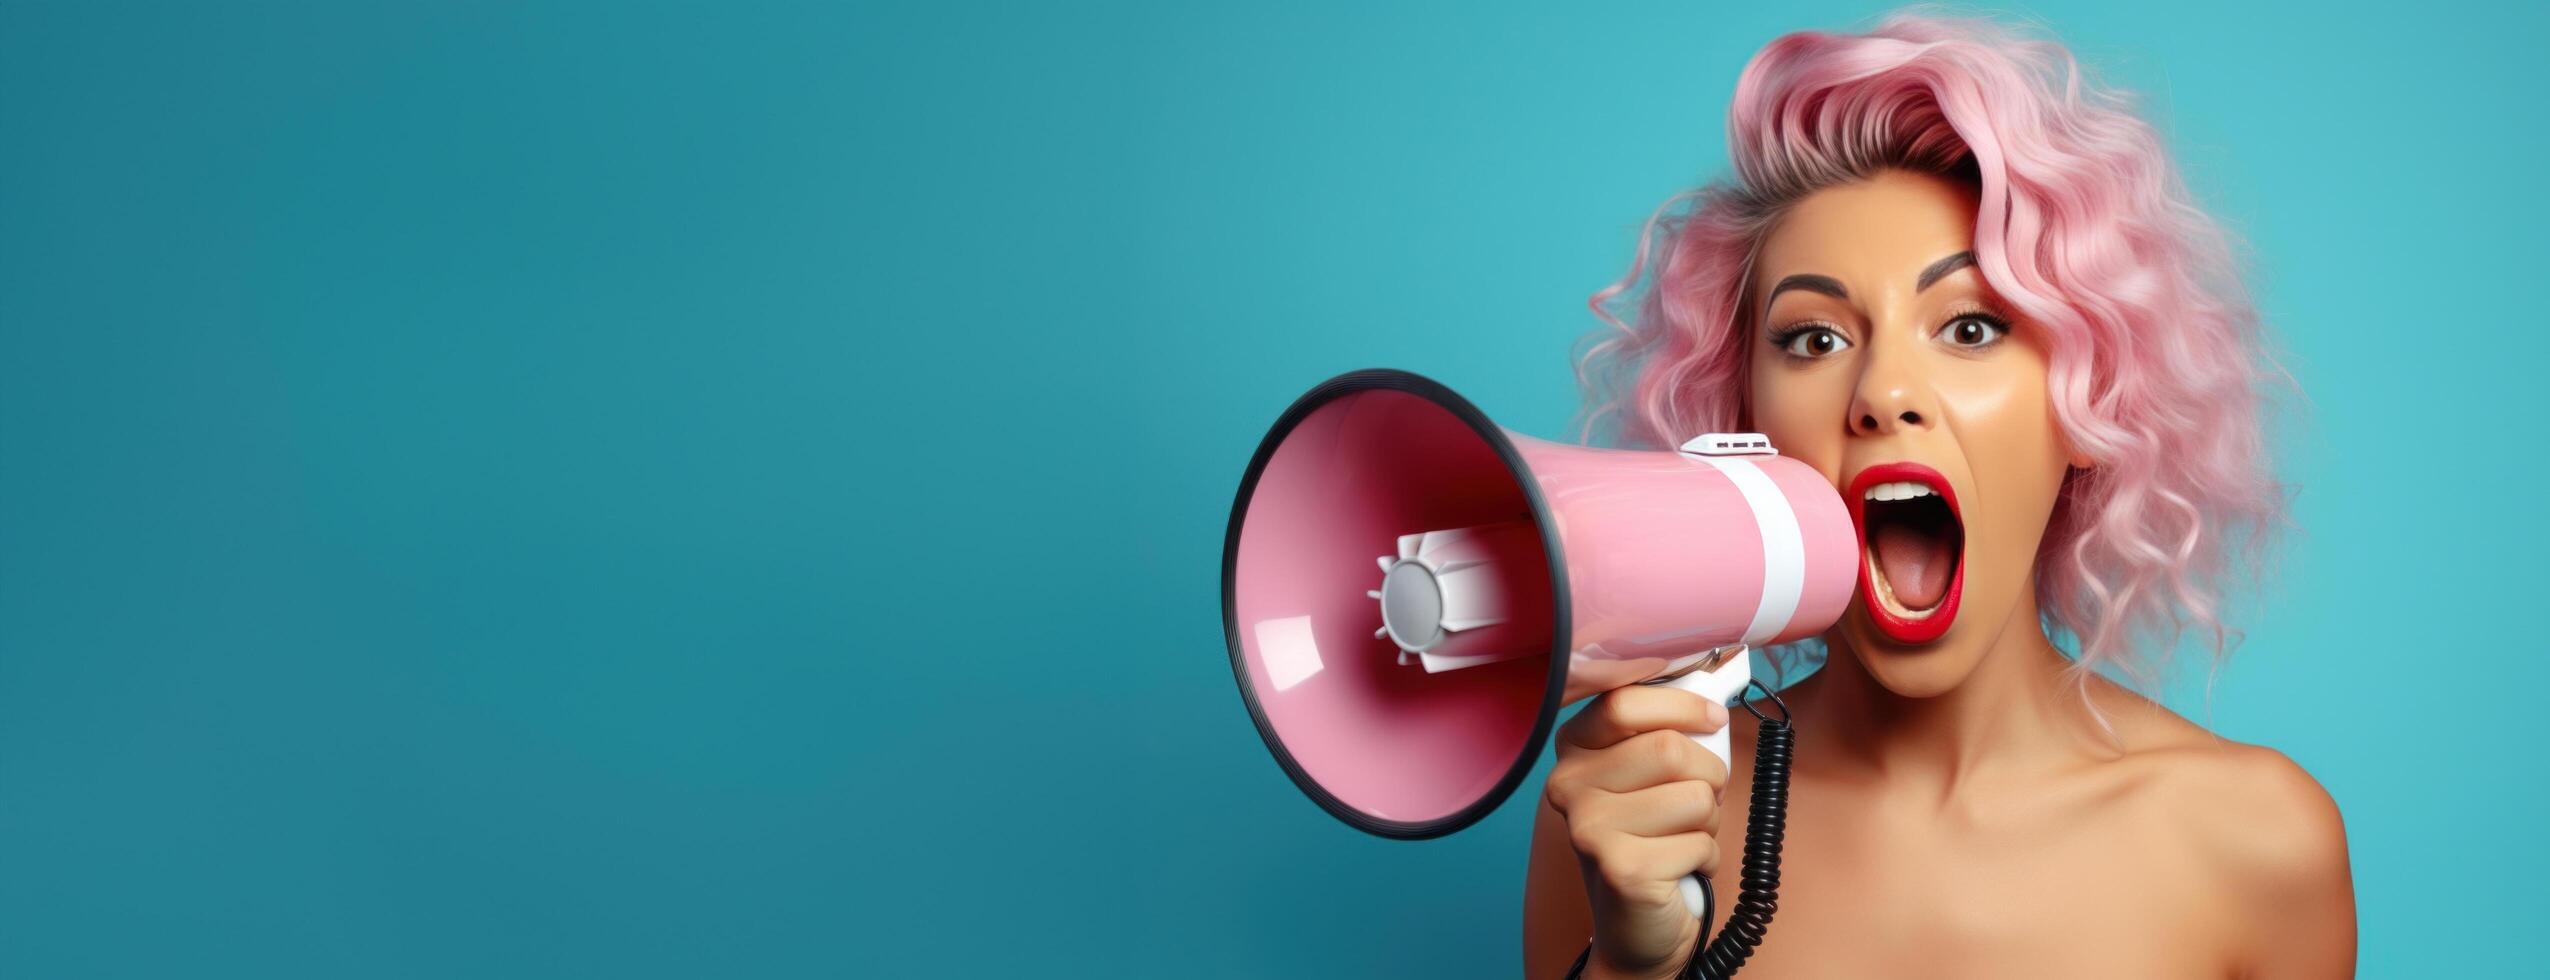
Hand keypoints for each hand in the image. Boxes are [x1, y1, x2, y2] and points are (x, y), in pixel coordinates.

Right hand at [1543, 685, 1731, 979]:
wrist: (1637, 924)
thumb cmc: (1654, 837)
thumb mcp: (1652, 774)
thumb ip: (1668, 730)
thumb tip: (1715, 688)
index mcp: (1575, 748)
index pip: (1625, 701)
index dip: (1682, 706)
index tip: (1712, 720)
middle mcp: (1568, 783)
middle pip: (1670, 749)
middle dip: (1709, 778)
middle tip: (1697, 802)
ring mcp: (1589, 827)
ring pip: (1696, 797)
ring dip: (1709, 822)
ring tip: (1682, 838)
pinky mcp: (1619, 868)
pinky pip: (1700, 842)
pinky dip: (1706, 858)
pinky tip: (1678, 869)